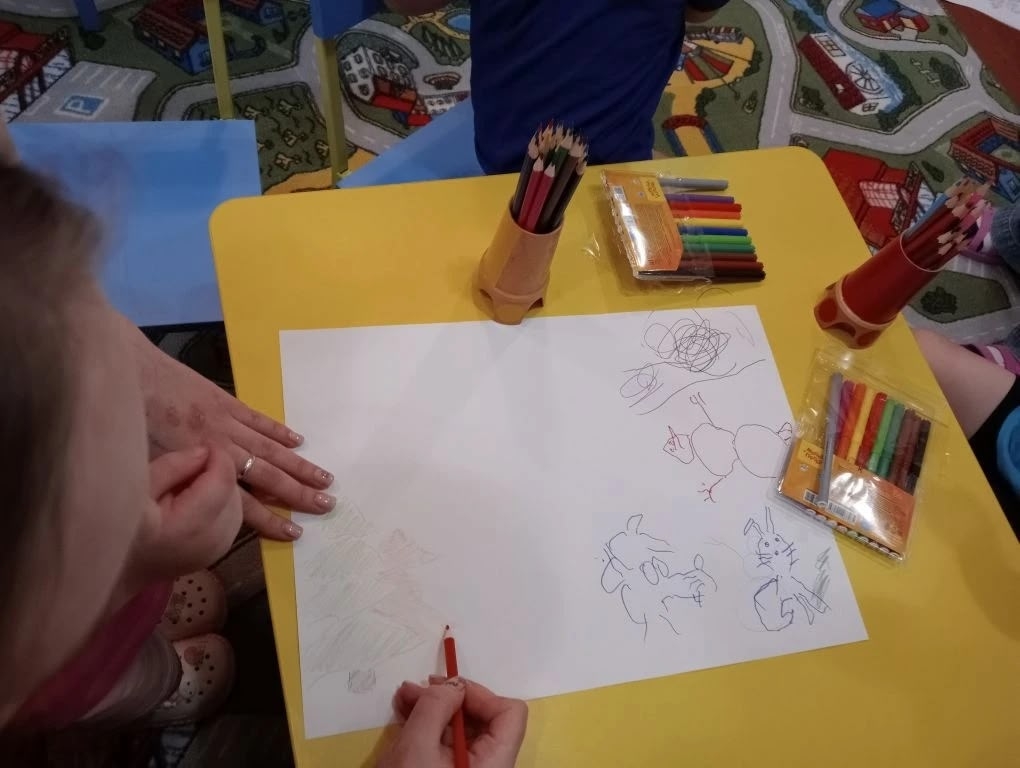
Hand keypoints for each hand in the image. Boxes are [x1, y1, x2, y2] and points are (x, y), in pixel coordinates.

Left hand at [115, 309, 335, 539]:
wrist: (127, 376)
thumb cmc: (127, 427)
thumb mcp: (146, 470)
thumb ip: (176, 488)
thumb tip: (191, 509)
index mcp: (201, 469)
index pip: (244, 502)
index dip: (270, 518)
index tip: (295, 531)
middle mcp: (221, 448)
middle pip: (268, 475)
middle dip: (299, 492)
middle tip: (327, 504)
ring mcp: (226, 423)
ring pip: (271, 449)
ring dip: (299, 465)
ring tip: (325, 478)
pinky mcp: (224, 402)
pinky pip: (258, 420)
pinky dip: (279, 431)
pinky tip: (298, 442)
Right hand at [130, 445, 242, 583]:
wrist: (115, 569)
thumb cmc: (117, 526)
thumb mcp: (137, 487)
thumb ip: (173, 468)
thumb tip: (205, 452)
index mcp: (191, 526)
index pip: (223, 480)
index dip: (217, 456)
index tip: (201, 442)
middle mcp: (213, 540)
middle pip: (233, 491)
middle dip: (217, 472)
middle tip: (188, 466)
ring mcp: (219, 549)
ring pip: (237, 503)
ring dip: (220, 487)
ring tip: (189, 484)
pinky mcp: (220, 552)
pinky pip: (232, 517)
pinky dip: (220, 503)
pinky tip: (195, 501)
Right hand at [380, 677, 526, 767]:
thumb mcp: (417, 746)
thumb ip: (436, 707)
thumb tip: (452, 686)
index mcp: (494, 764)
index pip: (509, 714)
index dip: (480, 695)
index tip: (447, 689)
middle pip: (483, 720)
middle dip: (449, 699)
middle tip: (417, 688)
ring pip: (462, 730)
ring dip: (434, 709)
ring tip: (404, 698)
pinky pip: (447, 745)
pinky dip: (428, 726)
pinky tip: (406, 716)